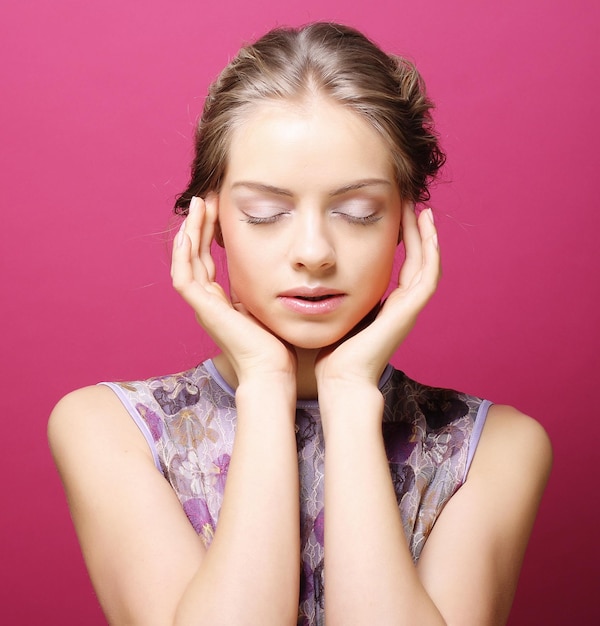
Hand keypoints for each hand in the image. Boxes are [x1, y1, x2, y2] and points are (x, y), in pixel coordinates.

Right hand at [171, 196, 295, 382]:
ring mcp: (202, 307)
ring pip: (187, 261)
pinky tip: (188, 233)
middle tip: (206, 198)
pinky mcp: (203, 311)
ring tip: (199, 205)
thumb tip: (279, 269)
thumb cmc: (276, 345)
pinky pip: (184, 278)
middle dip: (200, 226)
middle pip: (196, 255)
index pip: (208, 260)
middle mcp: (207, 302)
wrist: (272, 371)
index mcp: (220, 301)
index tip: (219, 209)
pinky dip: (184, 255)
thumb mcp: (268, 306)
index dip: (210, 234)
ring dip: (191, 232)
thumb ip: (263, 288)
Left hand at [315, 203, 439, 390]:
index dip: (402, 241)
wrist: (340, 379)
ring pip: (427, 263)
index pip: (402, 266)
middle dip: (416, 233)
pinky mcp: (410, 310)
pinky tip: (424, 225)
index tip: (394, 217)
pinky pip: (428, 273)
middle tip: (411, 204)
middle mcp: (401, 305)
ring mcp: (409, 308)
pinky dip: (430, 249)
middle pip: (418, 260)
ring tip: (420, 208)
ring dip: (426, 235)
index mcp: (386, 306)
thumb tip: (312, 275)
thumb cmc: (331, 352)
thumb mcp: (334, 313)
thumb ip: (334, 295)